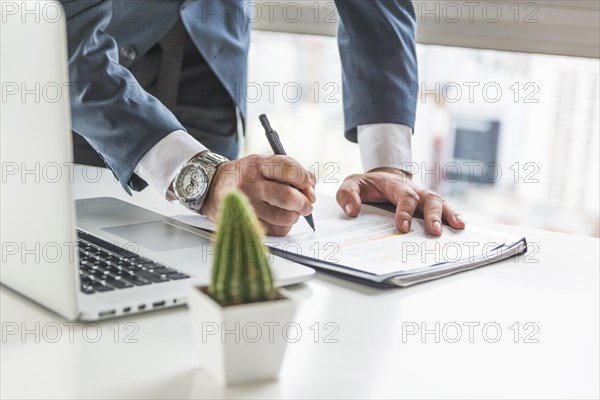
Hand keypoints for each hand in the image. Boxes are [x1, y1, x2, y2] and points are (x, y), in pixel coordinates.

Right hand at [201, 154, 315, 235]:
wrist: (210, 186)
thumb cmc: (243, 175)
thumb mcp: (262, 163)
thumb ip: (289, 170)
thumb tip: (311, 185)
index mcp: (257, 164)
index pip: (289, 170)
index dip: (304, 179)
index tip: (308, 184)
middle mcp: (250, 184)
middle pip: (289, 197)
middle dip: (304, 202)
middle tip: (307, 203)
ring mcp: (246, 205)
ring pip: (285, 217)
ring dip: (294, 215)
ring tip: (291, 210)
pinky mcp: (244, 223)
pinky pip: (276, 230)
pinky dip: (284, 226)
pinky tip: (279, 219)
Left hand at [336, 167, 464, 235]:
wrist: (379, 179)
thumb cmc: (366, 185)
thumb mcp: (352, 184)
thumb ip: (348, 194)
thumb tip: (352, 211)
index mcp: (394, 184)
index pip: (403, 196)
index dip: (404, 211)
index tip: (402, 227)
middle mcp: (413, 189)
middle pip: (427, 198)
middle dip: (432, 215)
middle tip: (435, 231)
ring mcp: (422, 196)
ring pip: (439, 202)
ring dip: (449, 214)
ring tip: (458, 227)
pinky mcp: (426, 205)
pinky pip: (443, 209)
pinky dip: (453, 215)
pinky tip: (460, 226)